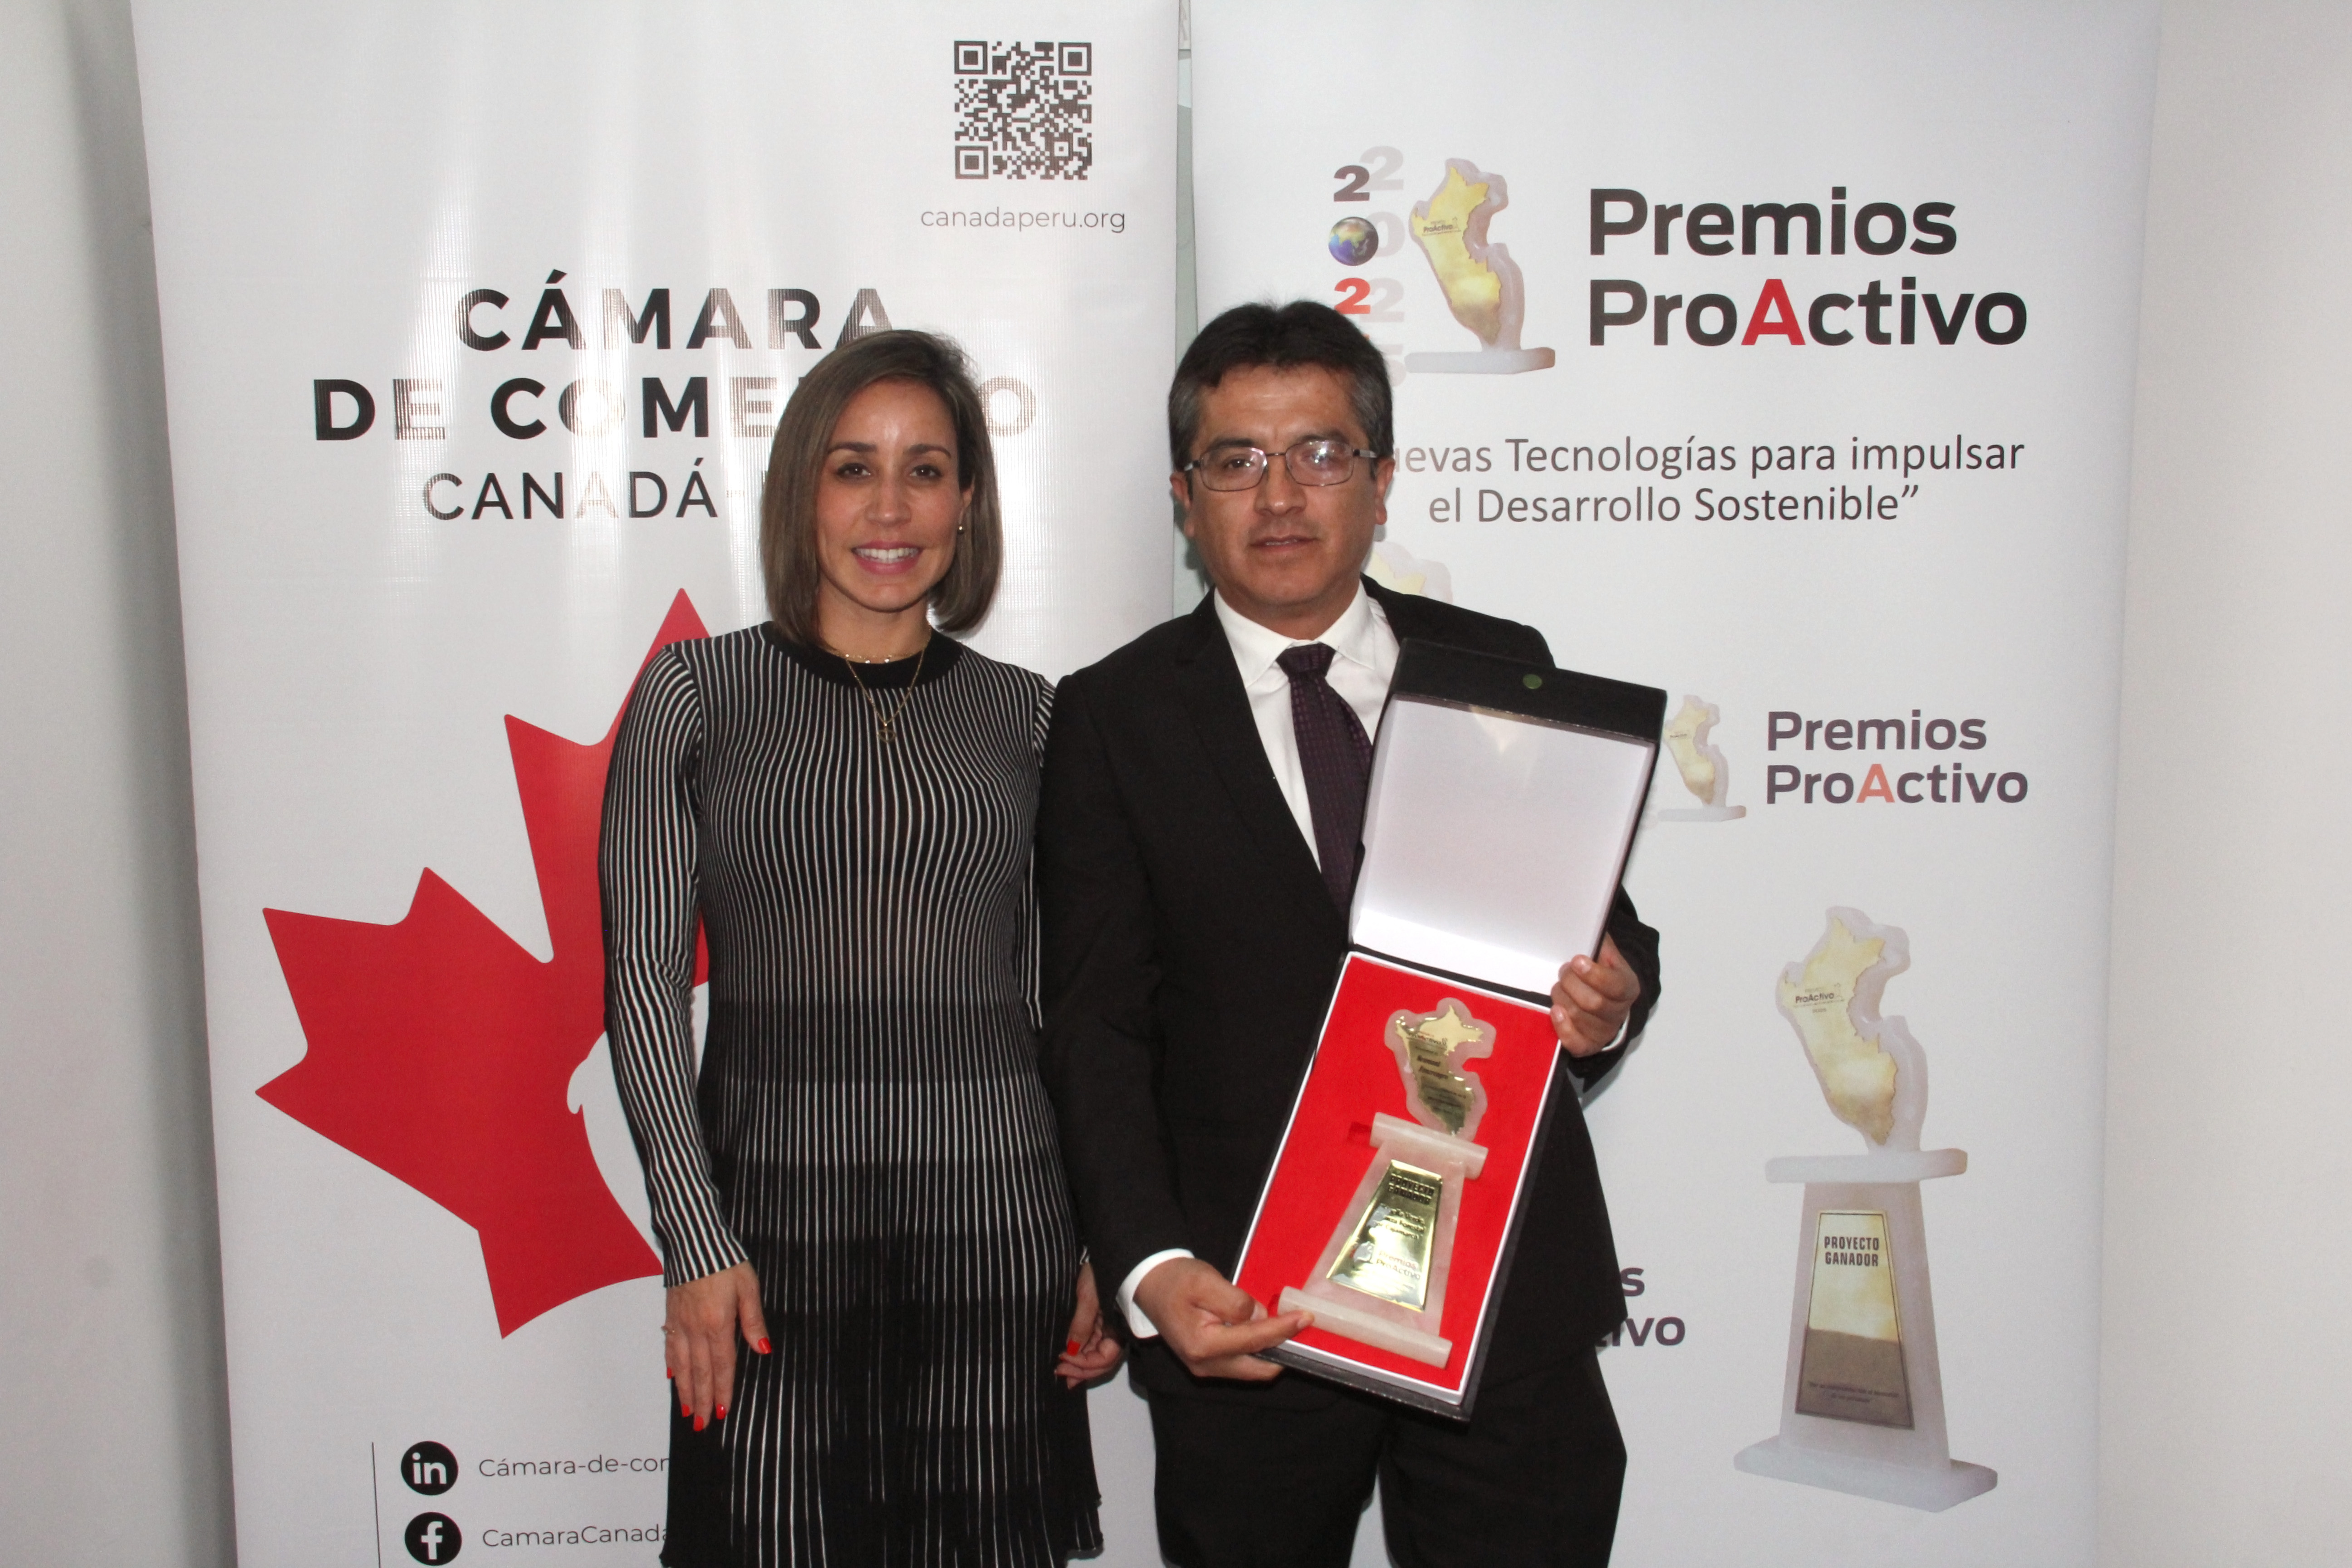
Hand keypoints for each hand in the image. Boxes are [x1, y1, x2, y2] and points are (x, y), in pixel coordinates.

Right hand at [665, 1262, 768, 1429]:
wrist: (694, 1241)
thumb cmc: (726, 1261)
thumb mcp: (749, 1287)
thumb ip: (754, 1321)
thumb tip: (763, 1349)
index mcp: (718, 1323)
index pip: (722, 1366)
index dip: (723, 1391)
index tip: (722, 1412)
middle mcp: (696, 1328)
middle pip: (700, 1372)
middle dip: (703, 1401)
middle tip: (702, 1425)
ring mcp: (680, 1323)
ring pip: (682, 1365)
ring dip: (686, 1391)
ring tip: (688, 1411)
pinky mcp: (671, 1315)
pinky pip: (670, 1347)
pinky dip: (672, 1366)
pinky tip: (673, 1378)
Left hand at [1056, 1260, 1124, 1387]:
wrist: (1100, 1255)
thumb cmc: (1097, 1273)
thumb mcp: (1087, 1297)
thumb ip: (1081, 1325)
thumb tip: (1071, 1351)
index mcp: (1117, 1327)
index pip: (1106, 1357)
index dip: (1086, 1364)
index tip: (1063, 1358)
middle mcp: (1114, 1333)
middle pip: (1102, 1362)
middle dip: (1082, 1371)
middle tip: (1060, 1374)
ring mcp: (1107, 1331)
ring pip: (1097, 1358)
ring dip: (1080, 1368)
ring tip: (1062, 1374)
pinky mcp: (1099, 1326)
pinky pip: (1092, 1348)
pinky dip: (1080, 1357)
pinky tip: (1069, 1361)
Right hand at [1132, 1257, 1309, 1381]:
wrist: (1152, 1286)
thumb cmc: (1177, 1281)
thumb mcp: (1206, 1282)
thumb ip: (1235, 1302)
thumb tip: (1261, 1318)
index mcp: (1203, 1345)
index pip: (1254, 1340)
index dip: (1283, 1329)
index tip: (1306, 1317)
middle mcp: (1205, 1365)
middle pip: (1258, 1367)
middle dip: (1283, 1349)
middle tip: (1300, 1325)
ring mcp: (1205, 1368)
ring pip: (1252, 1368)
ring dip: (1271, 1350)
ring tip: (1285, 1324)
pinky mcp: (1207, 1364)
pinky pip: (1242, 1363)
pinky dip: (1257, 1350)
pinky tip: (1263, 1329)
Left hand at [1551, 935, 1639, 1057]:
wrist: (1606, 1005)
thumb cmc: (1602, 977)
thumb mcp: (1607, 958)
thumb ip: (1602, 944)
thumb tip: (1593, 928)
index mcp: (1628, 988)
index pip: (1615, 985)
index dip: (1594, 974)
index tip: (1576, 960)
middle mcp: (1619, 1012)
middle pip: (1593, 1002)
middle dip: (1571, 983)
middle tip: (1564, 971)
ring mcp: (1604, 1031)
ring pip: (1579, 1017)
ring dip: (1562, 998)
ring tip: (1559, 987)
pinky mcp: (1589, 1045)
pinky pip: (1575, 1042)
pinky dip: (1562, 1027)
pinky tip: (1556, 1011)